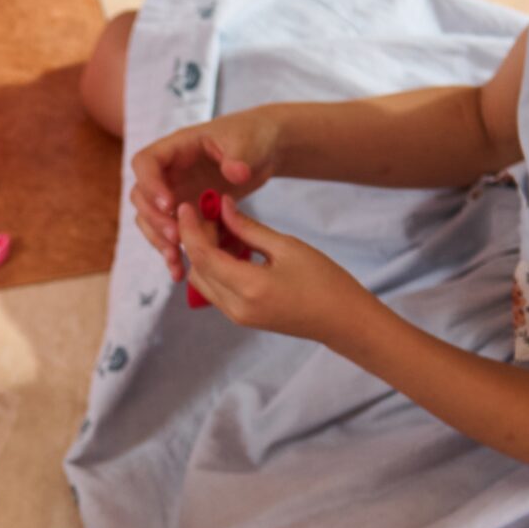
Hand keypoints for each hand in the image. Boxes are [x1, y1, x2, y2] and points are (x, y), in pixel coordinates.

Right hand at [128, 109, 282, 277]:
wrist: (264, 150)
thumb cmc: (253, 136)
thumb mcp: (248, 141)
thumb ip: (240, 156)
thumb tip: (235, 172)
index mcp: (178, 148)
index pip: (146, 162)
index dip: (151, 184)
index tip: (170, 204)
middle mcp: (169, 172)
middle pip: (141, 196)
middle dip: (154, 219)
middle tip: (176, 237)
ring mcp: (175, 193)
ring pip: (150, 219)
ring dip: (158, 241)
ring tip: (176, 259)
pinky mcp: (187, 213)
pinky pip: (170, 234)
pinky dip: (173, 252)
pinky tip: (181, 272)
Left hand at [181, 201, 372, 343]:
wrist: (342, 321)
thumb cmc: (323, 281)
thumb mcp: (286, 246)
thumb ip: (248, 228)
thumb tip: (221, 206)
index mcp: (248, 287)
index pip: (202, 255)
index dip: (190, 228)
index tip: (186, 206)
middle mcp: (236, 307)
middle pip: (198, 268)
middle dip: (197, 239)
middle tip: (212, 213)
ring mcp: (237, 317)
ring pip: (203, 281)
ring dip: (205, 254)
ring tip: (225, 229)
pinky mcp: (242, 318)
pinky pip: (216, 290)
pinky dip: (216, 268)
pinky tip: (234, 248)